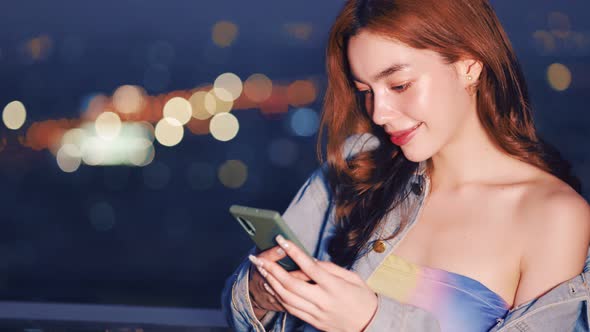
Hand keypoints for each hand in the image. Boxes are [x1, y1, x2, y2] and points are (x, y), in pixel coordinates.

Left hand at [248, 235, 377, 331]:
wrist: (370, 327)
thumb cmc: (363, 299)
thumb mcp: (353, 278)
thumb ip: (331, 268)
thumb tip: (311, 260)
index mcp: (334, 286)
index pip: (310, 266)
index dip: (294, 252)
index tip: (281, 239)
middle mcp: (323, 300)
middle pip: (291, 284)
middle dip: (272, 269)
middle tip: (258, 258)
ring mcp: (316, 313)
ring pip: (287, 298)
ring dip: (270, 282)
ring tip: (260, 269)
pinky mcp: (313, 322)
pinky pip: (290, 309)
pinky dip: (277, 296)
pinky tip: (270, 286)